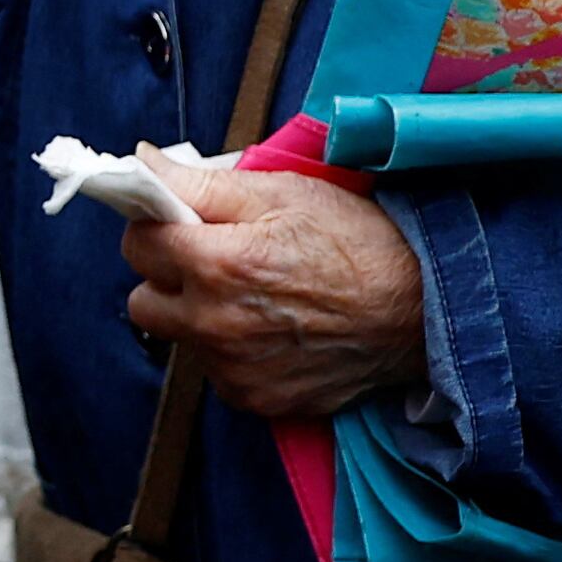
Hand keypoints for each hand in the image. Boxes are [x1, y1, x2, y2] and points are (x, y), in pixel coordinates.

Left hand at [119, 160, 426, 419]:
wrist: (424, 310)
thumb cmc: (359, 242)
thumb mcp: (282, 192)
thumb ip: (201, 183)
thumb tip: (141, 162)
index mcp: (218, 265)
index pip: (137, 244)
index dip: (158, 227)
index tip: (183, 223)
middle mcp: (217, 324)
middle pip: (143, 300)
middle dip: (167, 277)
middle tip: (214, 259)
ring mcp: (235, 368)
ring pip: (180, 338)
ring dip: (199, 315)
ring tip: (255, 294)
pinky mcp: (256, 398)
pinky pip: (216, 371)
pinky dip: (232, 351)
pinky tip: (274, 329)